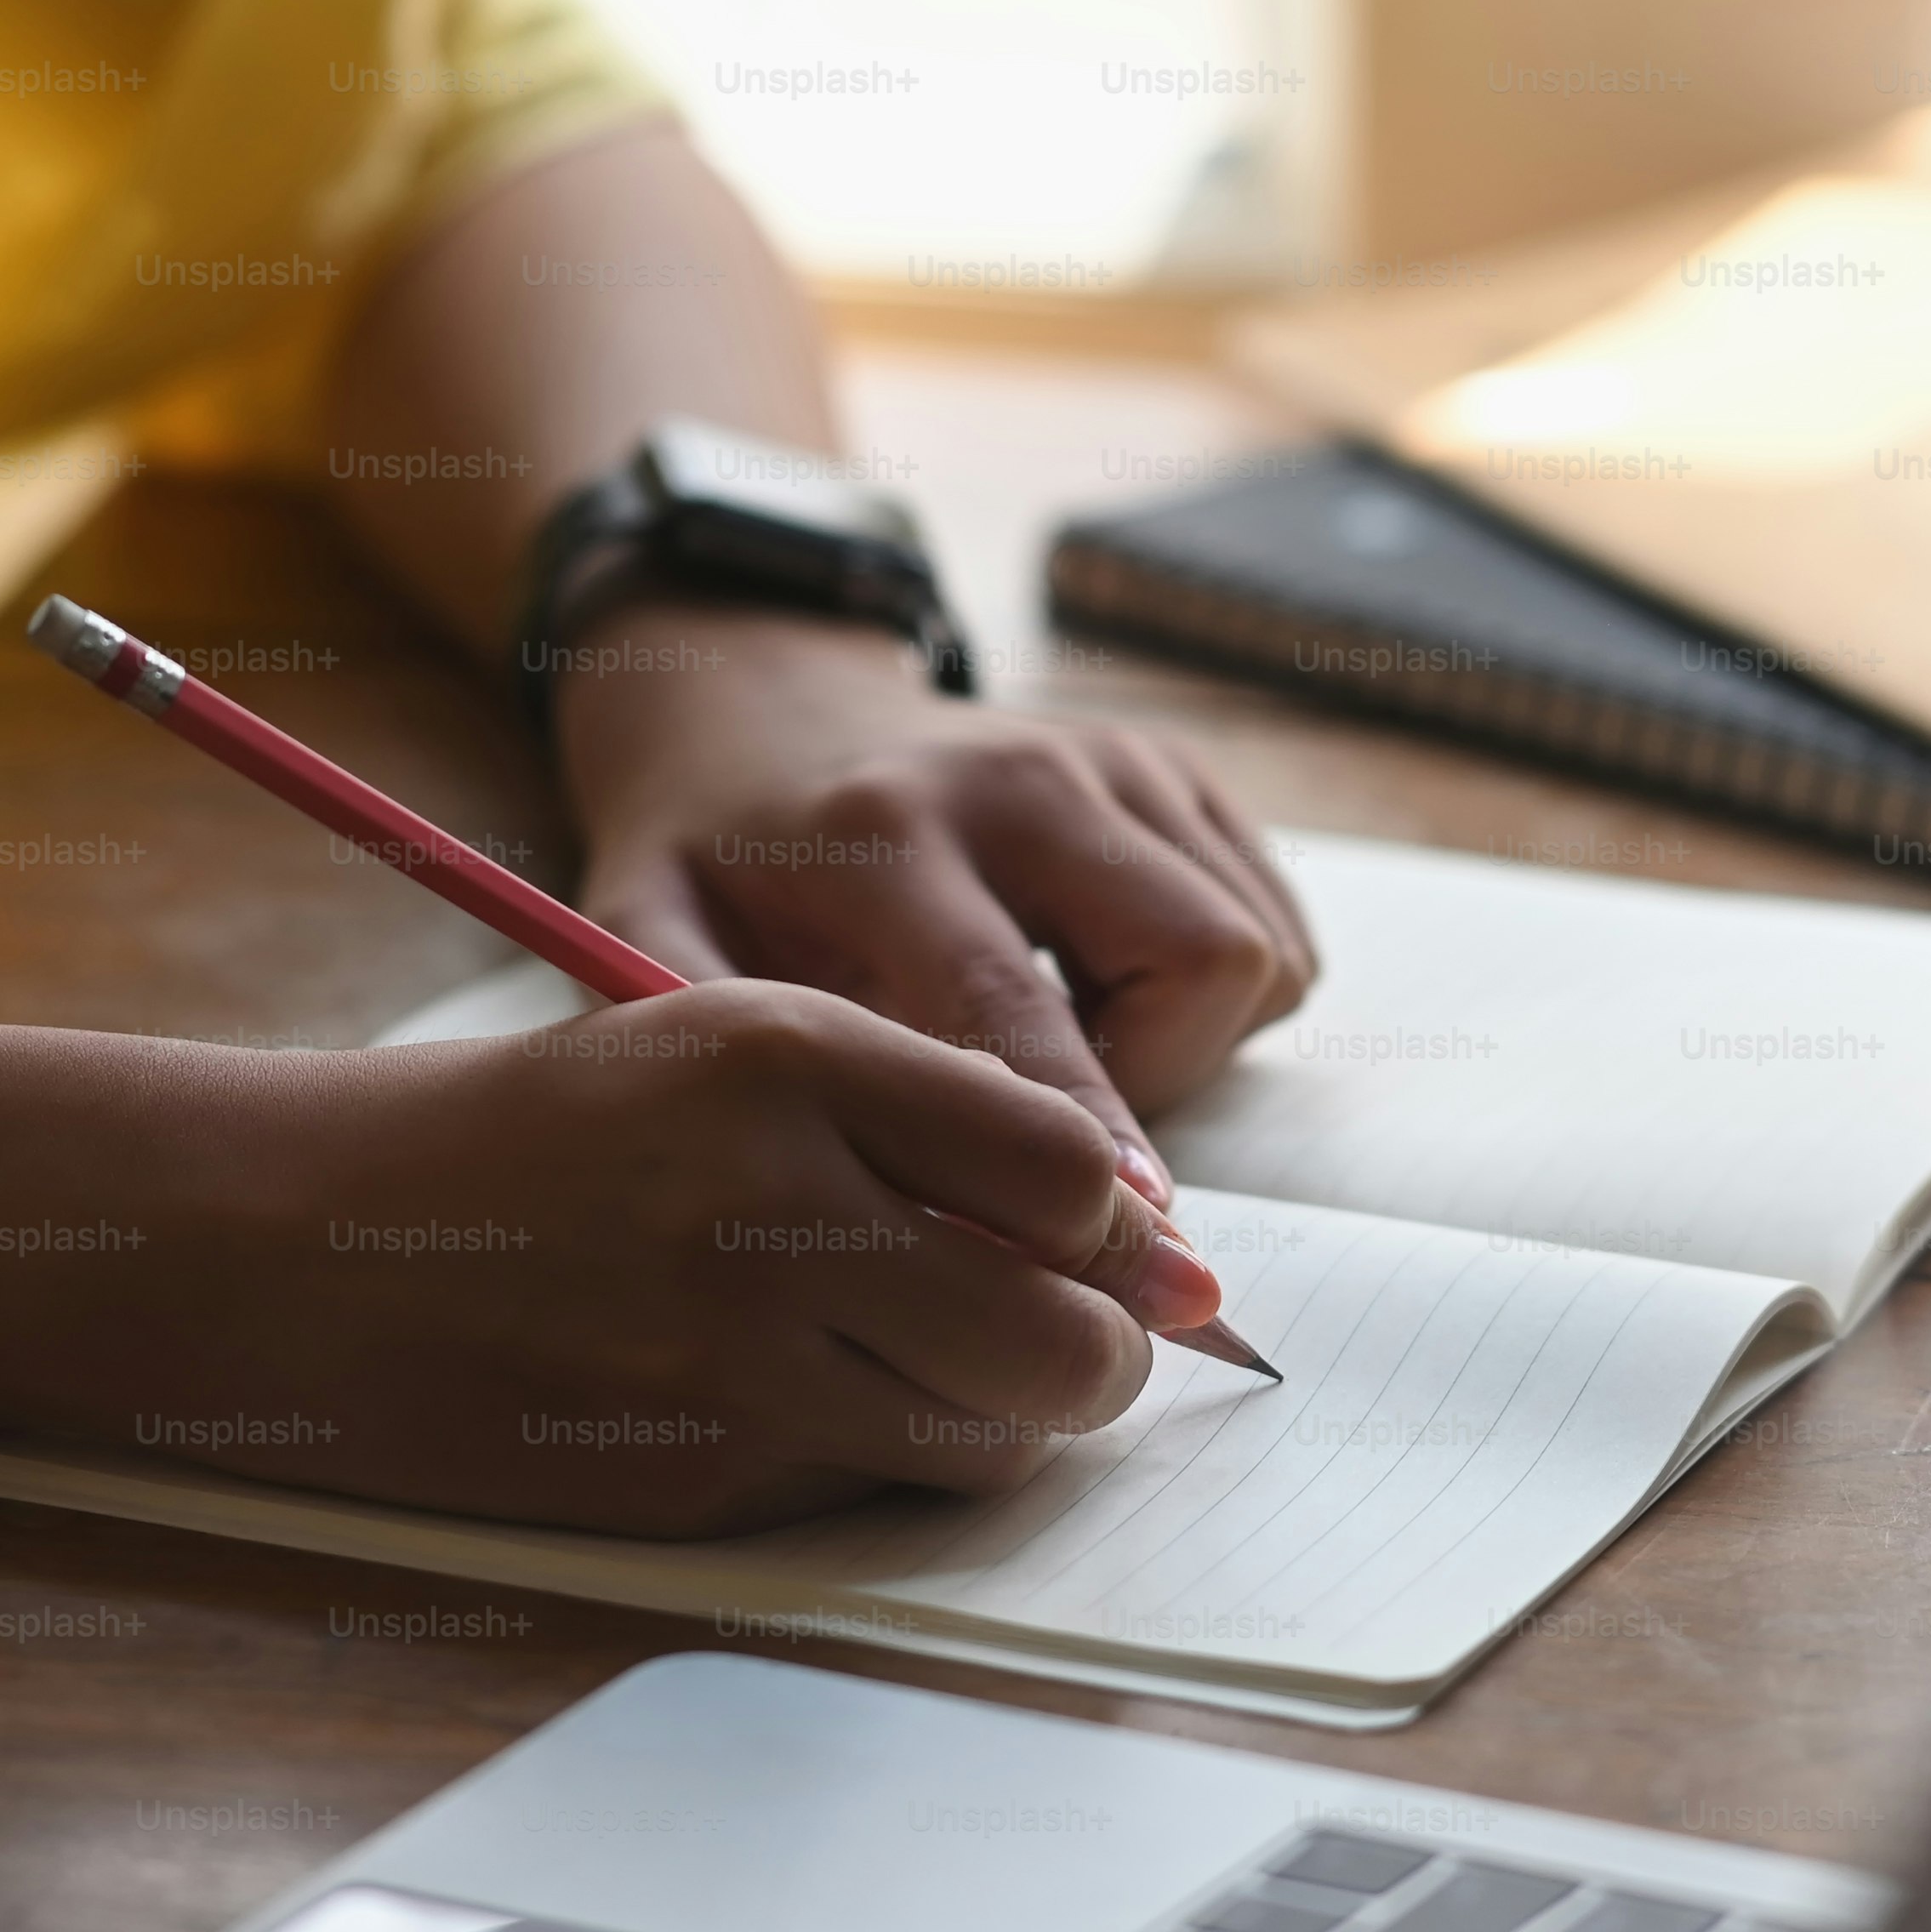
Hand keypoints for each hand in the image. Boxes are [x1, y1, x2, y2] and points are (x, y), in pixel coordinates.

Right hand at [180, 980, 1219, 1536]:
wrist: (318, 1245)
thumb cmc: (554, 1135)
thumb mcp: (731, 1045)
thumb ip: (931, 1112)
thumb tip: (1136, 1234)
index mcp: (789, 1059)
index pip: (1070, 1170)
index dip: (1119, 1226)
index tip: (1111, 1245)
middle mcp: (770, 1205)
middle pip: (1065, 1335)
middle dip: (1100, 1353)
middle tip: (1069, 1337)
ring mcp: (729, 1360)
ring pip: (994, 1441)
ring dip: (1003, 1419)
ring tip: (934, 1363)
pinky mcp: (693, 1482)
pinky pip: (876, 1490)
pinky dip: (883, 1457)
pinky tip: (809, 1397)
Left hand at [545, 598, 1318, 1190]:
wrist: (764, 707)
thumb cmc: (717, 858)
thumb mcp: (654, 934)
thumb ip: (710, 1048)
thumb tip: (811, 1206)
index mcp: (888, 832)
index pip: (1017, 1009)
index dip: (1084, 1134)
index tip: (1130, 1225)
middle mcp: (1021, 779)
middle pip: (1199, 961)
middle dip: (1165, 1085)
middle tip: (1073, 1150)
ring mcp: (1113, 761)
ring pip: (1254, 951)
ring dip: (1188, 1042)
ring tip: (1071, 1057)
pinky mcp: (1173, 767)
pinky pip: (1276, 927)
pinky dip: (1216, 998)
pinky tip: (1107, 999)